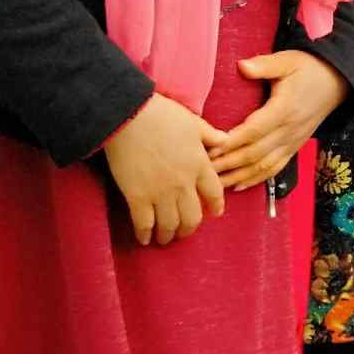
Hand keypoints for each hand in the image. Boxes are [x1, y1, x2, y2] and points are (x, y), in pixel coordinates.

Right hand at [103, 94, 227, 244]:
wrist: (128, 116)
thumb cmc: (161, 114)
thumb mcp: (193, 122)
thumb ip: (210, 135)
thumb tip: (225, 140)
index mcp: (200, 164)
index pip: (215, 193)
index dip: (216, 206)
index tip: (214, 213)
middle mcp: (183, 184)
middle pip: (193, 217)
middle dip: (189, 228)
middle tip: (184, 231)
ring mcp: (160, 192)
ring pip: (170, 225)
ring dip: (168, 235)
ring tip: (164, 239)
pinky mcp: (137, 196)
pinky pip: (144, 223)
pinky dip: (144, 234)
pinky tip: (144, 239)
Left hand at [212, 51, 348, 192]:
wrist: (337, 82)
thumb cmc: (309, 69)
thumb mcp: (288, 61)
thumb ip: (264, 65)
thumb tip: (242, 66)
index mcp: (284, 109)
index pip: (254, 131)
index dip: (231, 142)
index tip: (209, 148)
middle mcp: (288, 131)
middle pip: (254, 153)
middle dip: (227, 163)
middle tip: (203, 169)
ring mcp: (292, 142)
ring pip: (262, 166)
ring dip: (238, 176)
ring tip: (215, 183)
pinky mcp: (294, 148)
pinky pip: (274, 169)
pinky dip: (255, 179)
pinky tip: (238, 186)